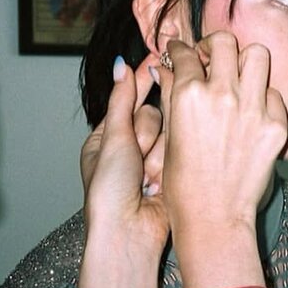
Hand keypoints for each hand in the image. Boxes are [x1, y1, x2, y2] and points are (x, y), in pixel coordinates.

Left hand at [80, 55, 168, 258]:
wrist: (129, 231)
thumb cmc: (109, 190)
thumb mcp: (113, 138)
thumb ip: (122, 100)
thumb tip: (121, 66)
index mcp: (109, 137)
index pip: (130, 98)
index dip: (144, 79)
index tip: (161, 56)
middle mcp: (132, 148)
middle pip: (153, 115)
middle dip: (145, 136)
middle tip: (135, 159)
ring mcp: (152, 162)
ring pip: (168, 135)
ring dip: (155, 157)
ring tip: (143, 181)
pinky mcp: (171, 175)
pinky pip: (178, 154)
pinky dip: (166, 168)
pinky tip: (155, 187)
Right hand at [157, 33, 287, 236]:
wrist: (214, 219)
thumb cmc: (184, 186)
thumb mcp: (168, 137)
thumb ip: (169, 96)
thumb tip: (162, 69)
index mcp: (189, 95)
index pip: (185, 54)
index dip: (179, 50)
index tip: (180, 53)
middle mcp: (223, 95)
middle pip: (224, 42)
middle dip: (212, 46)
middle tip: (209, 60)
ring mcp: (253, 109)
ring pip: (257, 56)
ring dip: (243, 62)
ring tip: (236, 78)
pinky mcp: (275, 126)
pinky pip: (273, 94)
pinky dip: (261, 97)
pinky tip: (250, 112)